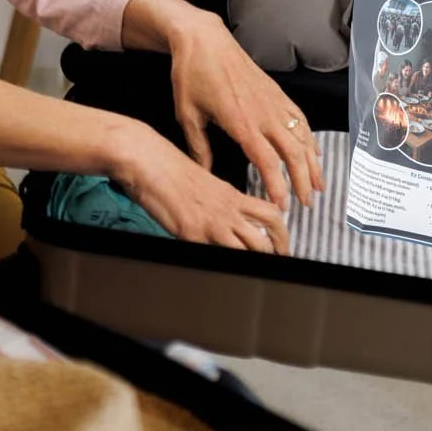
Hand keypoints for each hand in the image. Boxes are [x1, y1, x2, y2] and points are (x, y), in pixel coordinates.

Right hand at [108, 122, 290, 253]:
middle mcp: (227, 209)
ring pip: (251, 247)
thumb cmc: (168, 168)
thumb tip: (224, 215)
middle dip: (279, 250)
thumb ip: (218, 200)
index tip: (281, 241)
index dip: (282, 231)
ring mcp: (212, 223)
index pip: (270, 213)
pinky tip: (221, 266)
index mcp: (231, 195)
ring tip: (258, 269)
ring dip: (258, 260)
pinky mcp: (193, 234)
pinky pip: (216, 255)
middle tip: (279, 259)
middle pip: (269, 233)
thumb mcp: (203, 182)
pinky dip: (223, 263)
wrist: (149, 160)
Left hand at [161, 5, 322, 211]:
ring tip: (318, 184)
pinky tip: (313, 152)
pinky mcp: (277, 93)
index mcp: (241, 122)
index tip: (281, 205)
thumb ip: (198, 147)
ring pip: (303, 137)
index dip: (277, 186)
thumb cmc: (192, 74)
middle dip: (302, 181)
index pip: (267, 162)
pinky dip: (310, 138)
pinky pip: (301, 119)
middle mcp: (264, 113)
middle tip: (306, 204)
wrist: (204, 40)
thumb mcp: (187, 114)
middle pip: (292, 153)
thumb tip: (203, 172)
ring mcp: (274, 101)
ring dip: (313, 163)